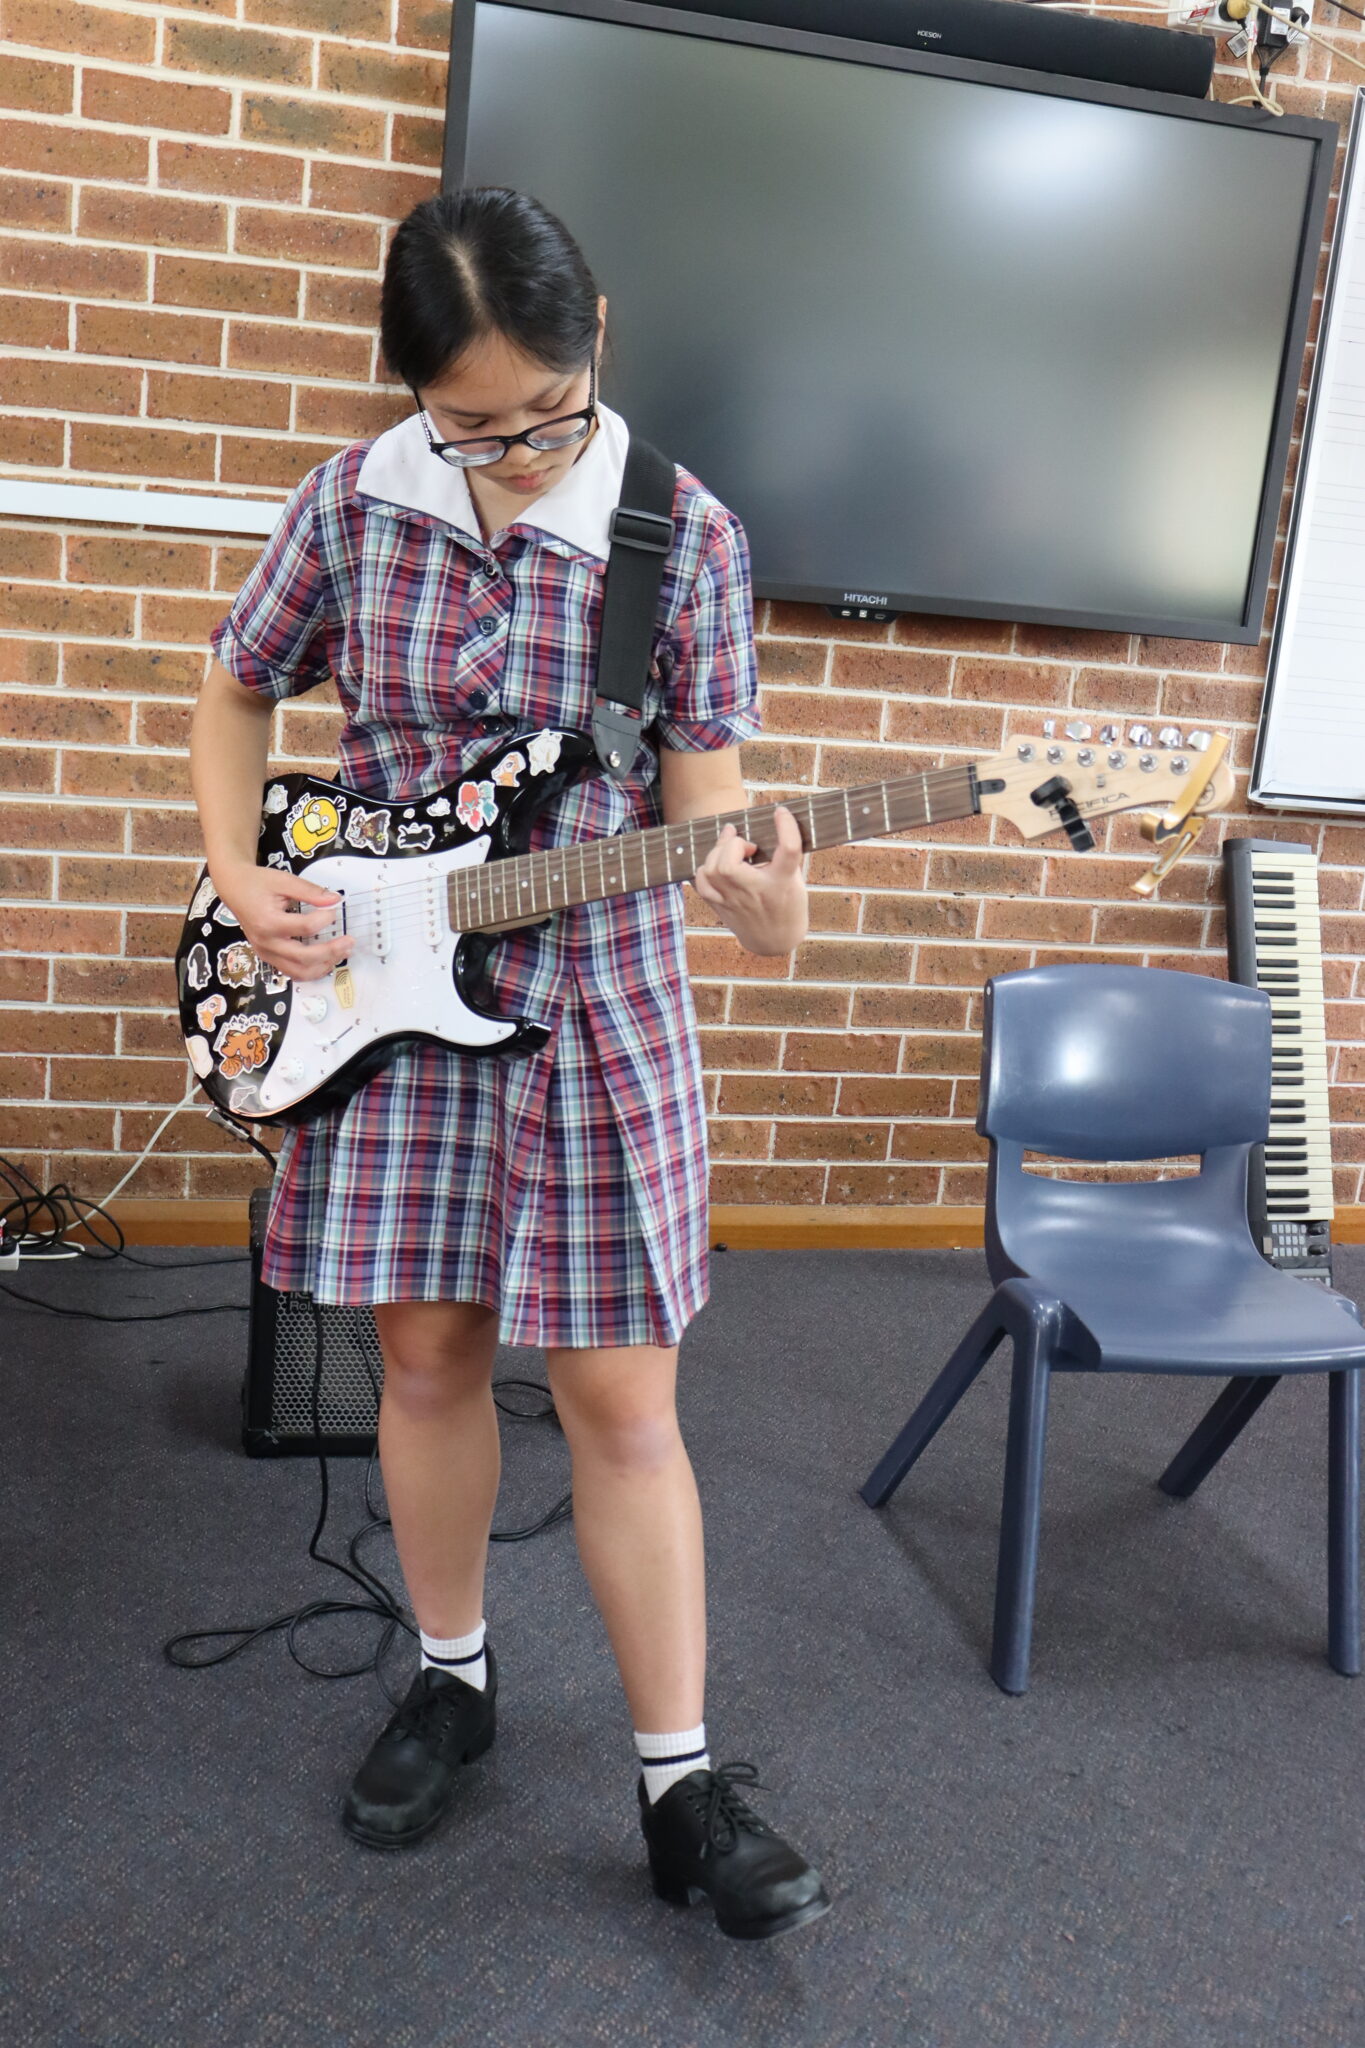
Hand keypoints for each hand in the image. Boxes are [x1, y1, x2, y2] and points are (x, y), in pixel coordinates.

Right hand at [209, 862, 350, 983]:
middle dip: (331, 951)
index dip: (325, 919)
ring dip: (324, 965)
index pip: (305, 928)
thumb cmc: (257, 884)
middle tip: (349, 942)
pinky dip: (311, 970)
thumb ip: (310, 891)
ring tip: (341, 953)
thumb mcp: (283, 880)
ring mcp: (266, 953)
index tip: (334, 910)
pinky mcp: (268, 956)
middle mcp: (266, 942)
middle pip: (304, 957)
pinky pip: (292, 972)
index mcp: (268, 922)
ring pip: (298, 972)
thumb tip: (334, 900)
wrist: (235, 888)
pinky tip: (326, 960)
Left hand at [691, 805, 807, 955]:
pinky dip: (705, 868)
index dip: (786, 826)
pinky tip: (716, 864)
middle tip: (747, 845)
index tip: (781, 812)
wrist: (776, 941)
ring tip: (731, 847)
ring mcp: (735, 901)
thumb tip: (772, 822)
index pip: (788, 850)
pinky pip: (702, 883)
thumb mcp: (794, 879)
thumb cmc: (787, 904)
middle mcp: (757, 892)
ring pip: (712, 872)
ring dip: (718, 852)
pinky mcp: (721, 906)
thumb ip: (783, 855)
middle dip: (734, 844)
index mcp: (783, 882)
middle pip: (730, 865)